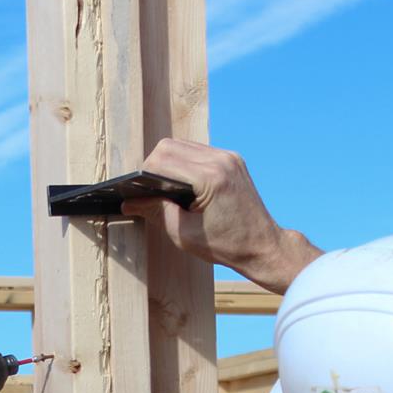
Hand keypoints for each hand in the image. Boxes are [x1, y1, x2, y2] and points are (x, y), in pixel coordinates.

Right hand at [126, 137, 318, 294]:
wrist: (263, 246)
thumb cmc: (227, 246)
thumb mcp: (184, 234)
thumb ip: (156, 212)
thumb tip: (129, 202)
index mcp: (210, 179)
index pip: (162, 160)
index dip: (144, 175)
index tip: (138, 191)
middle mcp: (221, 161)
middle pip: (170, 146)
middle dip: (154, 166)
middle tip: (150, 191)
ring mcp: (229, 157)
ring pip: (183, 145)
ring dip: (169, 162)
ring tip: (166, 188)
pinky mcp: (232, 159)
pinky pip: (199, 151)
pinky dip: (185, 163)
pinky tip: (184, 184)